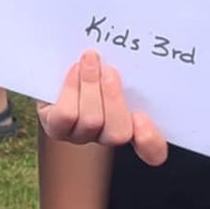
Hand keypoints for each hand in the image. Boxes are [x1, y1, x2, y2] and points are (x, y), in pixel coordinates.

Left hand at [37, 51, 167, 164]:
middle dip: (113, 98)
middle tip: (109, 70)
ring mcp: (81, 135)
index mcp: (134, 126)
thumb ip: (132, 75)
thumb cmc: (97, 68)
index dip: (151, 142)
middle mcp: (107, 136)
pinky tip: (74, 69)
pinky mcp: (56, 128)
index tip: (143, 118)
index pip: (153, 150)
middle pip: (119, 133)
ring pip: (91, 121)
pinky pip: (65, 115)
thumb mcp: (116, 70)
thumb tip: (148, 58)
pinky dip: (71, 88)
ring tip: (89, 59)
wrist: (57, 68)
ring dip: (91, 85)